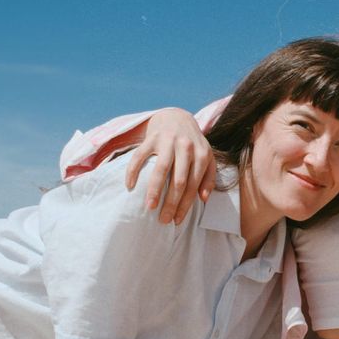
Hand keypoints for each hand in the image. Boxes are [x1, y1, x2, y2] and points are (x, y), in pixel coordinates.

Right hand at [124, 108, 215, 224]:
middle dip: (171, 203)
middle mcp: (186, 147)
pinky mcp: (151, 137)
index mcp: (201, 155)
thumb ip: (208, 178)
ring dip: (154, 190)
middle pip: (178, 181)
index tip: (177, 221)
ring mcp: (168, 141)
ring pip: (160, 170)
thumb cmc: (193, 145)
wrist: (177, 118)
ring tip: (149, 207)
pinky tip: (130, 187)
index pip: (193, 186)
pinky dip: (133, 172)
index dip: (185, 205)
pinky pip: (139, 156)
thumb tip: (203, 198)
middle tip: (163, 220)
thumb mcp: (207, 158)